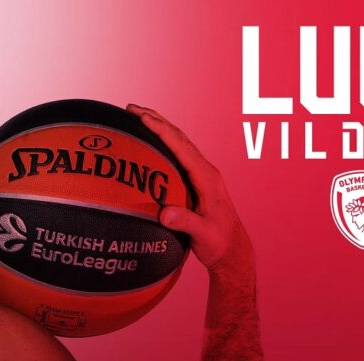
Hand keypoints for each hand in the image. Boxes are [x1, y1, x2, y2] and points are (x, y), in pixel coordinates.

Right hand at [126, 103, 253, 273]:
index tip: (143, 117)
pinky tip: (149, 142)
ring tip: (137, 117)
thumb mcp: (203, 235)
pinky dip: (163, 142)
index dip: (162, 130)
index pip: (182, 147)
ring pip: (179, 143)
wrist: (232, 249)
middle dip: (156, 120)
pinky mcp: (196, 180)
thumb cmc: (218, 242)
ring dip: (159, 128)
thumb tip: (164, 214)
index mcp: (207, 178)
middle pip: (179, 138)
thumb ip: (186, 223)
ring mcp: (201, 174)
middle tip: (131, 108)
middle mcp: (205, 171)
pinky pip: (178, 155)